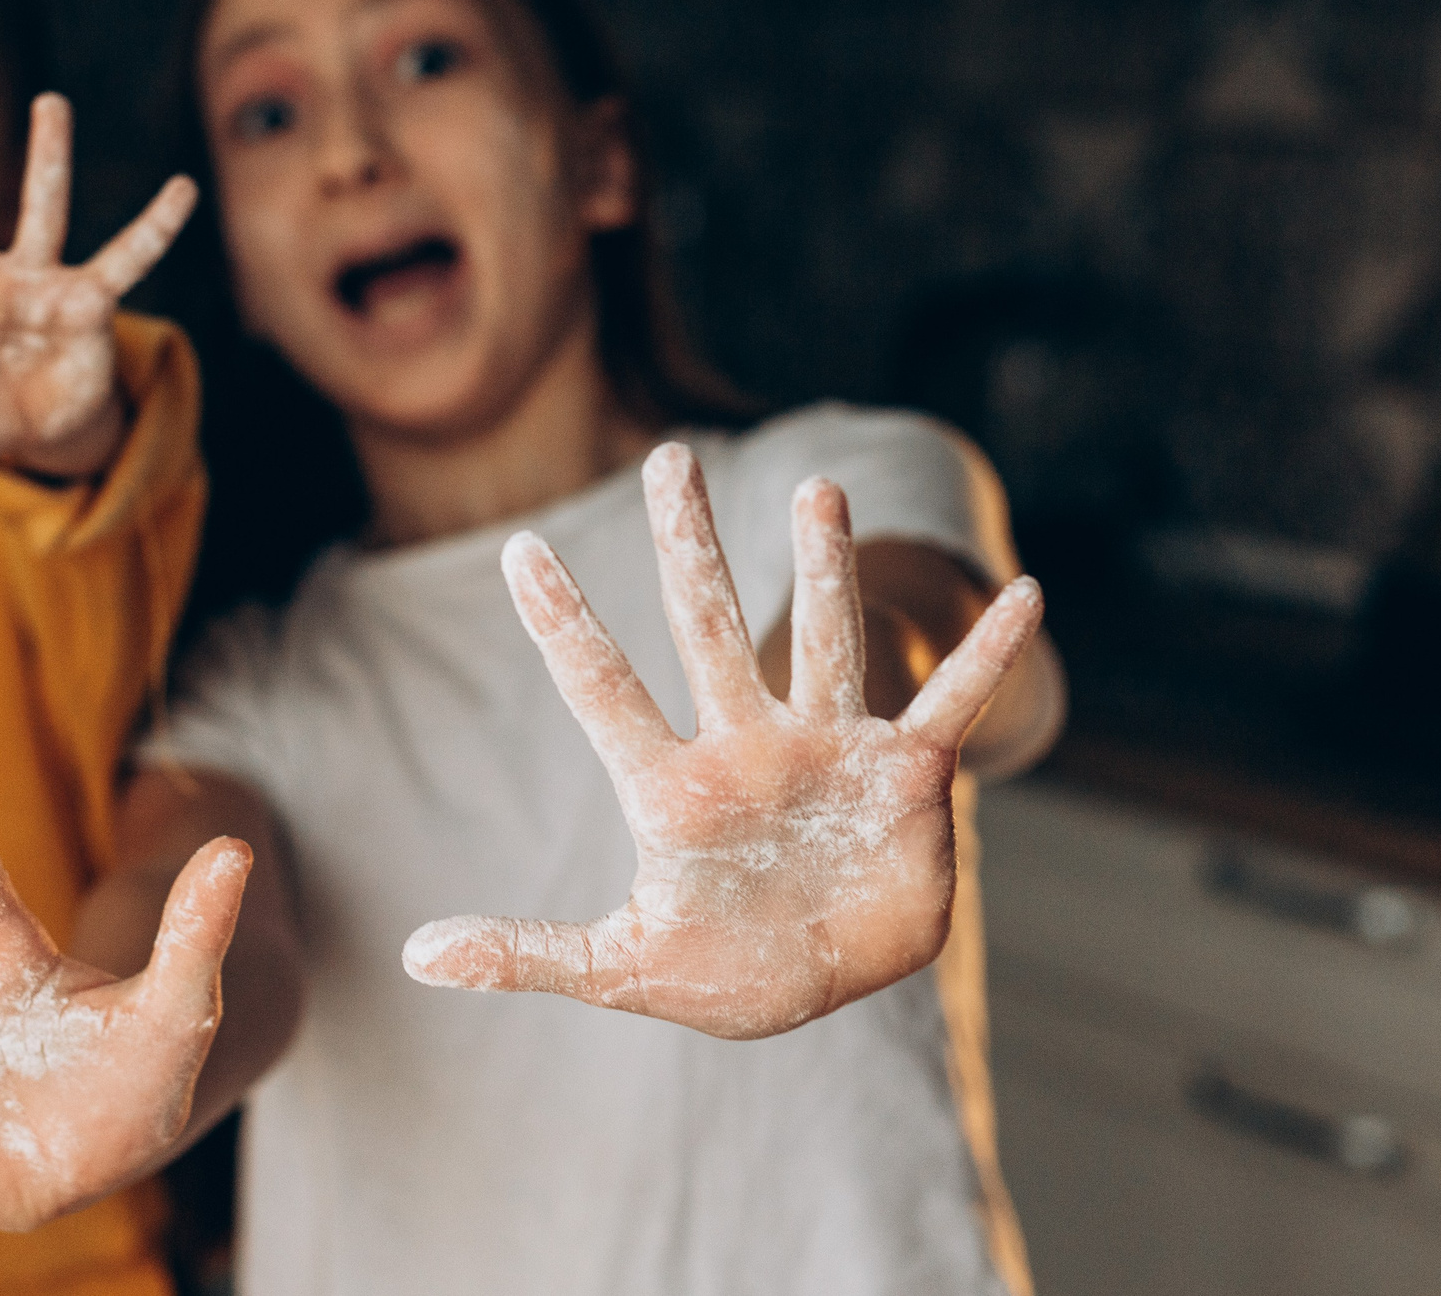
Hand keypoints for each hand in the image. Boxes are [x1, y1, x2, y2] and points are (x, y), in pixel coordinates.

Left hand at [402, 442, 1043, 1038]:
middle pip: (706, 627)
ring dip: (823, 567)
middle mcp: (745, 746)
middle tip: (665, 458)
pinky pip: (950, 704)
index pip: (602, 688)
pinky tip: (1023, 596)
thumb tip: (417, 956)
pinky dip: (988, 657)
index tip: (518, 550)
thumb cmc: (719, 971)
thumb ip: (525, 954)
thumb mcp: (618, 971)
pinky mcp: (903, 779)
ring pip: (822, 640)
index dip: (563, 624)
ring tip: (818, 487)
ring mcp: (825, 751)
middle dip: (686, 545)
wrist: (822, 982)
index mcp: (672, 788)